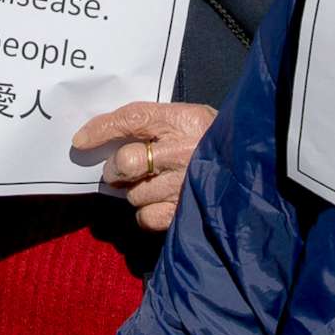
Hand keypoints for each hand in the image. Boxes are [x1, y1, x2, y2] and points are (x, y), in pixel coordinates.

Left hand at [71, 100, 217, 231]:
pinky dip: (146, 212)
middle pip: (126, 162)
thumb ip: (155, 124)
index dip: (101, 129)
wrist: (254, 167)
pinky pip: (145, 216)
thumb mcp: (190, 119)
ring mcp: (184, 184)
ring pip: (133, 193)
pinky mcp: (185, 212)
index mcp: (183, 120)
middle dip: (116, 169)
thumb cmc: (214, 140)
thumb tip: (108, 138)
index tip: (80, 141)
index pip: (133, 118)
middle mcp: (182, 151)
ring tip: (152, 185)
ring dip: (134, 191)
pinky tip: (159, 202)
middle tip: (122, 170)